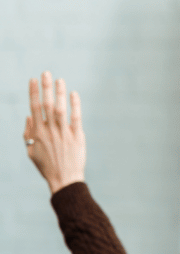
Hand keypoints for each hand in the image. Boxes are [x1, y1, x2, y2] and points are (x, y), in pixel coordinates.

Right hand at [24, 72, 85, 193]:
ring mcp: (64, 133)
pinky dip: (75, 105)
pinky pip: (76, 118)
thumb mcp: (31, 151)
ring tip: (59, 80)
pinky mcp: (77, 137)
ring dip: (59, 93)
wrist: (64, 179)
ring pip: (60, 109)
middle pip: (46, 105)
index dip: (33, 93)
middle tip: (46, 73)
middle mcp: (50, 131)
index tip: (33, 80)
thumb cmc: (47, 166)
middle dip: (45, 87)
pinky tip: (74, 94)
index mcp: (37, 133)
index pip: (34, 108)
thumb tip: (29, 116)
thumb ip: (28, 133)